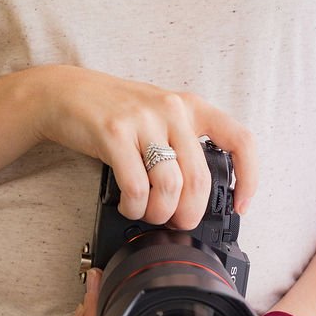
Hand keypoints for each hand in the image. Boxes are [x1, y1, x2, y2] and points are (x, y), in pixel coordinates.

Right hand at [30, 66, 256, 227]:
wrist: (67, 93)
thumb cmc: (116, 111)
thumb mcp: (161, 116)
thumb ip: (183, 143)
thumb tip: (200, 195)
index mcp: (192, 107)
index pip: (240, 140)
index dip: (248, 178)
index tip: (240, 205)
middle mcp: (172, 110)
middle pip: (199, 179)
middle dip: (190, 214)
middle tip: (178, 223)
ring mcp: (143, 120)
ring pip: (170, 187)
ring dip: (159, 213)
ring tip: (148, 214)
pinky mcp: (114, 133)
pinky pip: (136, 186)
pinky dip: (135, 207)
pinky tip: (129, 205)